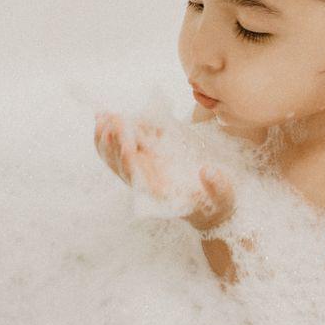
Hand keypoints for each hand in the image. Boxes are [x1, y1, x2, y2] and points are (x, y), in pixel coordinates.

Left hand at [94, 111, 234, 229]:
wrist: (207, 209)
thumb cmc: (214, 202)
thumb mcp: (222, 196)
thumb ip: (216, 185)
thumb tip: (208, 171)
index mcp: (161, 194)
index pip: (139, 178)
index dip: (130, 161)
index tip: (126, 144)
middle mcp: (145, 186)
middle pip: (121, 164)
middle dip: (116, 142)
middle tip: (113, 117)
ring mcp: (140, 176)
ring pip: (115, 158)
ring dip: (107, 137)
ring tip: (102, 115)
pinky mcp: (141, 166)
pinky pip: (119, 152)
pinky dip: (110, 137)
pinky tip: (104, 119)